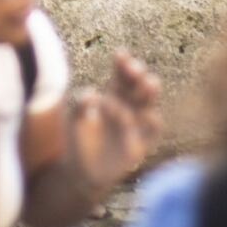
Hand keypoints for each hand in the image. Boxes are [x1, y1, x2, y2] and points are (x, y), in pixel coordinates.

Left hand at [63, 50, 161, 195]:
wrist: (81, 173)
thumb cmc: (77, 140)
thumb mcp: (73, 120)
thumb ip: (79, 105)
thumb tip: (92, 93)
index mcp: (112, 96)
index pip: (120, 76)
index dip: (122, 64)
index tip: (121, 54)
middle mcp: (128, 107)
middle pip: (137, 86)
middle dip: (138, 75)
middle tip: (134, 68)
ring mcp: (136, 125)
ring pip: (148, 104)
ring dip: (150, 93)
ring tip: (149, 82)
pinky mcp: (140, 144)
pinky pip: (152, 132)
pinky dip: (153, 122)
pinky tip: (149, 115)